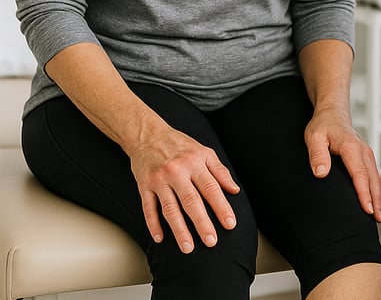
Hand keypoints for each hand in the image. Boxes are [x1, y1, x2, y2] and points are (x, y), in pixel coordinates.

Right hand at [126, 121, 240, 252]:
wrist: (148, 134)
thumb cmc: (180, 145)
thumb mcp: (204, 152)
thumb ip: (220, 171)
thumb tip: (234, 190)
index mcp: (195, 163)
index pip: (211, 188)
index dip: (221, 207)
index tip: (230, 224)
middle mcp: (177, 172)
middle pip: (191, 201)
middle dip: (202, 223)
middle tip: (211, 242)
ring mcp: (159, 180)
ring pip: (170, 208)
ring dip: (179, 230)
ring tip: (188, 247)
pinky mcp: (144, 186)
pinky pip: (148, 208)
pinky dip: (153, 224)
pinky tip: (160, 238)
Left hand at [304, 107, 380, 222]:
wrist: (332, 113)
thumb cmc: (323, 125)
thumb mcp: (314, 137)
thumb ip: (317, 155)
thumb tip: (321, 172)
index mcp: (351, 147)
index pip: (360, 174)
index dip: (364, 193)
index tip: (367, 209)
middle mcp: (363, 151)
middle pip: (373, 179)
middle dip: (377, 200)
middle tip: (378, 219)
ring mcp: (367, 154)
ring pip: (376, 178)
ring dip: (380, 197)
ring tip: (379, 216)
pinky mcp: (366, 158)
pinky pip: (375, 175)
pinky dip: (378, 189)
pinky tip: (377, 201)